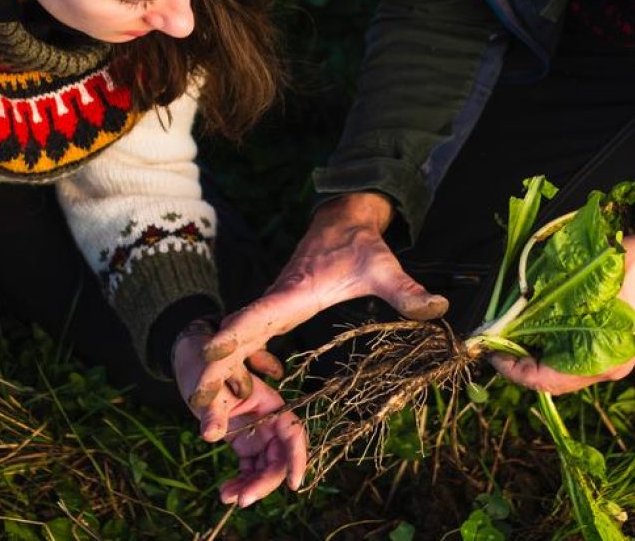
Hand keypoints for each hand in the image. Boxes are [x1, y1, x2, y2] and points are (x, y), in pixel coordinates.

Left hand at [172, 321, 307, 505]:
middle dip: (265, 482)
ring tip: (226, 497)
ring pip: (265, 469)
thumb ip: (214, 412)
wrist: (192, 365)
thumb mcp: (210, 389)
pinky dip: (240, 483)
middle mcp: (270, 422)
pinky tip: (224, 493)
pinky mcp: (244, 445)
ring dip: (251, 487)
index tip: (294, 484)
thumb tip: (210, 435)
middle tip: (242, 501)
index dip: (297, 458)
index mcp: (272, 404)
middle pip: (279, 458)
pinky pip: (249, 470)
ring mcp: (258, 435)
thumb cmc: (205, 369)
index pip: (293, 433)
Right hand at [191, 193, 447, 409]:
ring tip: (205, 413)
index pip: (255, 316)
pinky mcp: (275, 314)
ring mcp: (272, 309)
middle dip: (214, 370)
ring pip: (235, 342)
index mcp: (292, 294)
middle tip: (199, 409)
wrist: (341, 222)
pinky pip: (246, 342)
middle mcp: (274, 303)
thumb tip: (435, 309)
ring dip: (219, 373)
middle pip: (234, 337)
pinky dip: (233, 364)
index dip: (232, 338)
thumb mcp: (383, 266)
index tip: (210, 358)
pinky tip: (234, 390)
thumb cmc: (359, 244)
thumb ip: (406, 290)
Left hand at [489, 200, 634, 393]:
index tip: (491, 351)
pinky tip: (539, 328)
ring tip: (513, 335)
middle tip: (497, 343)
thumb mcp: (583, 284)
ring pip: (565, 370)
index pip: (546, 381)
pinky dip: (554, 348)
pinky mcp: (617, 346)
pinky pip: (577, 357)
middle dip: (521, 363)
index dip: (513, 369)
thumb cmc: (629, 266)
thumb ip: (549, 307)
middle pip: (553, 380)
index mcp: (604, 361)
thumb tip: (511, 318)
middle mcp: (610, 367)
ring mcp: (616, 359)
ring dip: (537, 356)